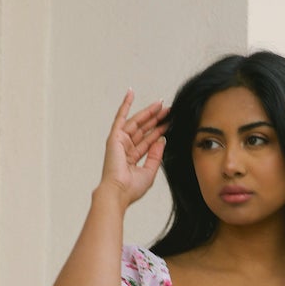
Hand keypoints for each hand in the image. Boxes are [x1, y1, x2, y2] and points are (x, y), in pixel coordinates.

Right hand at [100, 89, 168, 205]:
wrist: (118, 192)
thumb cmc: (131, 188)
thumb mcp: (150, 171)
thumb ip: (155, 155)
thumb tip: (161, 139)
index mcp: (132, 158)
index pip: (148, 140)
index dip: (159, 130)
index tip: (170, 122)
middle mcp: (125, 148)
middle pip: (144, 129)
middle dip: (156, 119)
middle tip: (168, 110)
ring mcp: (119, 142)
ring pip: (136, 123)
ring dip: (148, 112)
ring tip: (161, 104)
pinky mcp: (114, 137)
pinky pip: (120, 118)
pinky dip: (125, 105)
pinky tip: (130, 93)